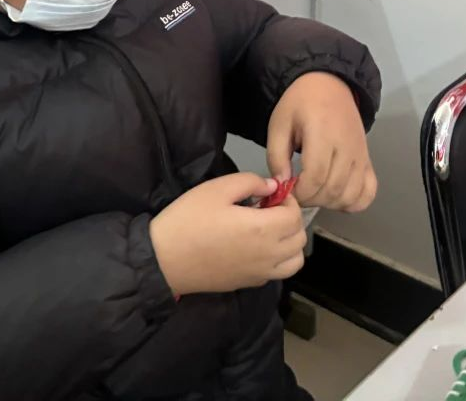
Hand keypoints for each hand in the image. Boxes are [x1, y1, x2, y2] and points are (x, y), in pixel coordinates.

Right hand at [149, 173, 306, 296]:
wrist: (165, 259)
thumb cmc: (188, 220)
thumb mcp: (215, 189)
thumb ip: (249, 182)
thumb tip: (272, 187)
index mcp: (262, 229)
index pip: (295, 215)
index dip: (288, 200)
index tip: (271, 194)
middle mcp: (269, 255)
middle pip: (300, 238)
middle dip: (291, 219)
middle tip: (268, 209)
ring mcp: (260, 273)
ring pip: (295, 260)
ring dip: (290, 243)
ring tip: (269, 231)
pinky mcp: (249, 284)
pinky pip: (278, 272)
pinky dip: (278, 259)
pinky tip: (256, 248)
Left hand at [267, 72, 375, 212]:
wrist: (328, 86)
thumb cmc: (299, 104)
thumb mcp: (278, 124)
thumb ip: (276, 156)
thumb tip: (282, 184)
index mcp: (322, 134)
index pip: (316, 176)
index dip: (301, 192)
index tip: (288, 190)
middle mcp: (347, 147)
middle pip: (334, 188)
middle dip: (312, 199)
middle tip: (298, 192)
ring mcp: (361, 155)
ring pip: (352, 194)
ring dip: (330, 203)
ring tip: (314, 194)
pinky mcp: (368, 160)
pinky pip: (370, 190)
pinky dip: (355, 202)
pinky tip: (337, 198)